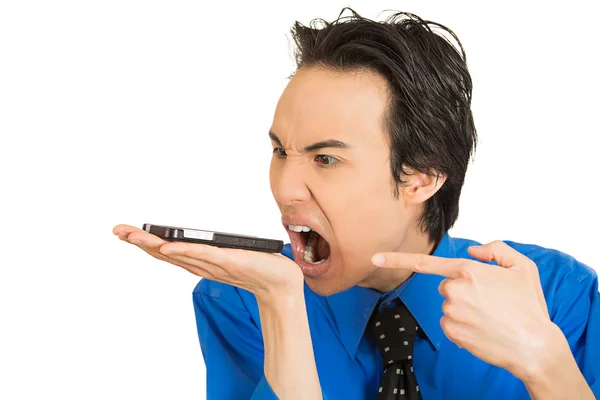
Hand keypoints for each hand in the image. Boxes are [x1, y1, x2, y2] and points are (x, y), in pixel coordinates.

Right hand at [113, 224, 304, 299]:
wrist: (282, 284)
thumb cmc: (259, 268)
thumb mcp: (230, 254)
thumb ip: (213, 250)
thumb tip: (199, 239)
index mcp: (202, 262)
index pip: (168, 252)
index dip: (146, 243)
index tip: (126, 232)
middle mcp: (204, 265)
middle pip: (165, 254)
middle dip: (140, 242)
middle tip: (118, 230)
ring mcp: (215, 265)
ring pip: (179, 254)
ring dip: (154, 245)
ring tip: (133, 235)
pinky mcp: (230, 262)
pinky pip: (204, 256)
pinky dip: (184, 251)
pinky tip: (167, 247)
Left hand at [372, 240, 559, 380]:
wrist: (536, 346)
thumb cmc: (530, 307)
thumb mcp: (523, 267)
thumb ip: (496, 249)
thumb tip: (473, 250)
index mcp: (467, 270)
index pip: (425, 262)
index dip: (397, 259)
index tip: (375, 258)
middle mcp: (455, 290)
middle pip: (445, 286)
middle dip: (462, 291)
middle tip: (490, 302)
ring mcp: (452, 313)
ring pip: (449, 306)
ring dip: (464, 310)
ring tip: (490, 317)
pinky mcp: (452, 333)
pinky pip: (450, 325)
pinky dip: (463, 327)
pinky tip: (483, 329)